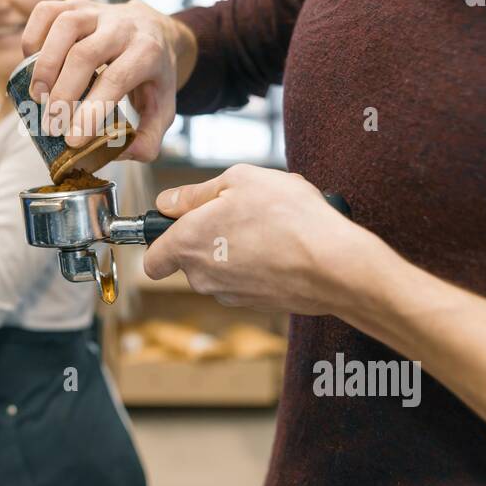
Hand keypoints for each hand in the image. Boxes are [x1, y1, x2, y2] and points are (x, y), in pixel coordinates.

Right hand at [20, 0, 191, 160]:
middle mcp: (122, 27)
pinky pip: (47, 12)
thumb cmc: (153, 75)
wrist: (155, 29)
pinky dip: (33, 38)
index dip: (91, 111)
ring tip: (38, 97)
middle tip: (51, 125)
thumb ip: (150, 137)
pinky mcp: (75, 4)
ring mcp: (97, 12)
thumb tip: (122, 154)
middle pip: (85, 54)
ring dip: (45, 65)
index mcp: (147, 52)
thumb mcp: (163, 107)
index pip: (116, 80)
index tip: (72, 141)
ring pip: (64, 26)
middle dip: (63, 93)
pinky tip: (32, 65)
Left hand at [143, 164, 382, 316]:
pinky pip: (246, 280)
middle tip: (240, 211)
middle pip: (190, 259)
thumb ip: (195, 193)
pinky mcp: (257, 304)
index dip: (160, 240)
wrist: (333, 264)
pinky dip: (258, 264)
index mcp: (187, 244)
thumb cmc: (287, 217)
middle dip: (207, 236)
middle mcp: (202, 277)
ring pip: (220, 269)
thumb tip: (167, 202)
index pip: (152, 259)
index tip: (178, 223)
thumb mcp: (239, 181)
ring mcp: (230, 295)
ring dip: (235, 248)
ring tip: (268, 225)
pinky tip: (283, 244)